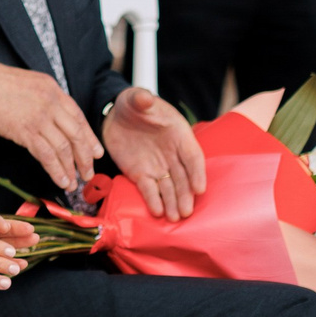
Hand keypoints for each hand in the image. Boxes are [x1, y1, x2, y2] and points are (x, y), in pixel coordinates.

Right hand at [0, 57, 99, 195]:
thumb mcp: (25, 82)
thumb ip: (41, 96)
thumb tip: (50, 114)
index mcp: (52, 89)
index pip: (78, 116)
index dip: (89, 137)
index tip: (95, 152)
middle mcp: (51, 102)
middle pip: (76, 134)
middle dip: (85, 157)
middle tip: (88, 173)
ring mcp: (40, 117)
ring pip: (64, 147)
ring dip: (71, 168)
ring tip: (73, 182)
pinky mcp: (25, 131)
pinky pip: (47, 154)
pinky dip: (56, 170)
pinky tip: (60, 180)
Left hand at [100, 85, 207, 218]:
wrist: (115, 116)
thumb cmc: (133, 105)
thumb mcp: (136, 98)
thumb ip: (141, 100)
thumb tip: (145, 98)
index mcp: (178, 135)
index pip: (192, 156)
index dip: (197, 173)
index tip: (200, 188)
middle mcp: (172, 154)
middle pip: (183, 177)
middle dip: (185, 195)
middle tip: (186, 212)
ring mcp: (157, 166)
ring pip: (169, 187)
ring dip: (172, 202)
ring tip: (175, 218)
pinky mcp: (141, 174)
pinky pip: (149, 189)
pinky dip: (153, 200)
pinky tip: (156, 212)